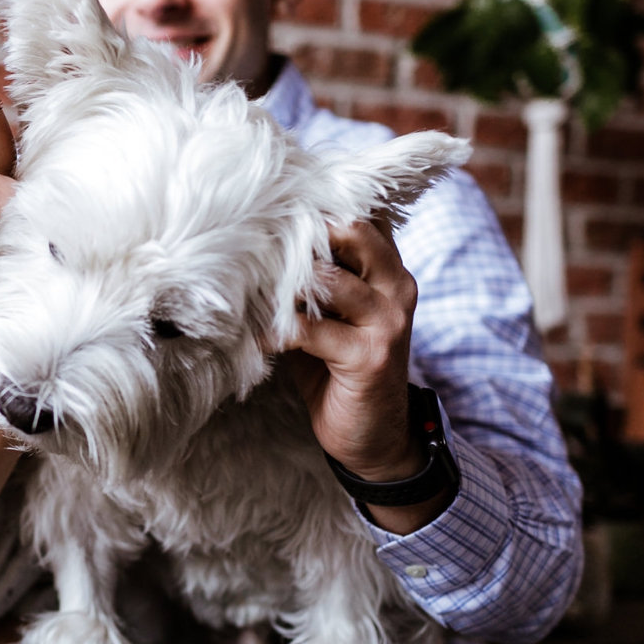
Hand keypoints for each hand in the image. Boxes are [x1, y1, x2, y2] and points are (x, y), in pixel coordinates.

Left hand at [275, 221, 449, 533]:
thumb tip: (260, 242)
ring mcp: (387, 321)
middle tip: (257, 241)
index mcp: (389, 270)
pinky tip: (257, 338)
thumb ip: (314, 279)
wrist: (374, 436)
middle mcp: (396, 287)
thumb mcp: (331, 314)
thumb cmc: (340, 368)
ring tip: (248, 289)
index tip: (270, 209)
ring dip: (282, 284)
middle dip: (302, 233)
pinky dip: (275, 331)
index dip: (316, 208)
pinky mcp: (369, 356)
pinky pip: (310, 330)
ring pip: (330, 278)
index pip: (360, 217)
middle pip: (354, 230)